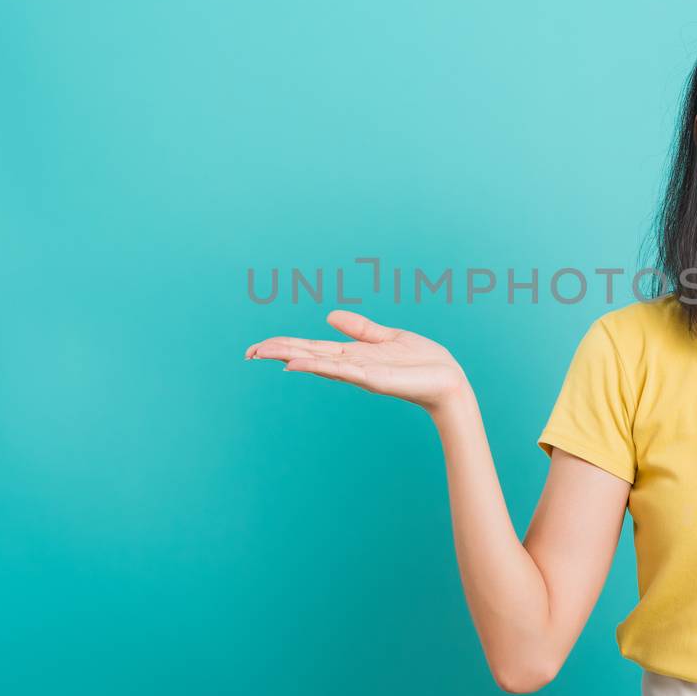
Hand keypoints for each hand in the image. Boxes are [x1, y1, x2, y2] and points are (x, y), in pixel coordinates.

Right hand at [245, 309, 470, 413]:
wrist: (448, 379)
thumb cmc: (422, 362)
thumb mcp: (387, 337)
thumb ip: (359, 328)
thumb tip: (329, 316)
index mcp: (352, 355)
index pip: (311, 349)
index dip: (284, 346)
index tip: (258, 347)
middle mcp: (351, 366)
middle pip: (307, 356)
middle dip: (278, 353)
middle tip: (248, 352)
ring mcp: (360, 374)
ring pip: (318, 363)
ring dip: (291, 357)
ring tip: (264, 354)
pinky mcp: (373, 379)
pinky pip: (341, 371)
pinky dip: (318, 367)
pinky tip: (297, 364)